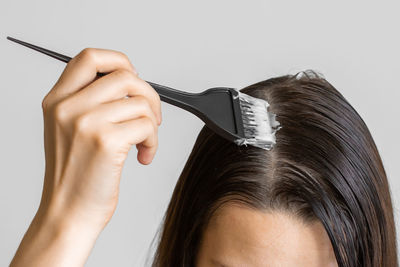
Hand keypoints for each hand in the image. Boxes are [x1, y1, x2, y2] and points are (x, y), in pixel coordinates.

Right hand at [10, 48, 161, 266]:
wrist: (68, 213)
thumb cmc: (75, 175)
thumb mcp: (68, 130)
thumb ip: (89, 101)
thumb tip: (129, 81)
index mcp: (57, 100)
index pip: (90, 58)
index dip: (119, 61)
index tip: (134, 80)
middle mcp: (68, 107)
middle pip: (125, 75)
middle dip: (149, 95)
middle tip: (151, 117)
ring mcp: (86, 122)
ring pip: (141, 102)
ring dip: (152, 124)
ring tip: (143, 143)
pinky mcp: (106, 141)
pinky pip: (147, 126)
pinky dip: (153, 142)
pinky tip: (143, 156)